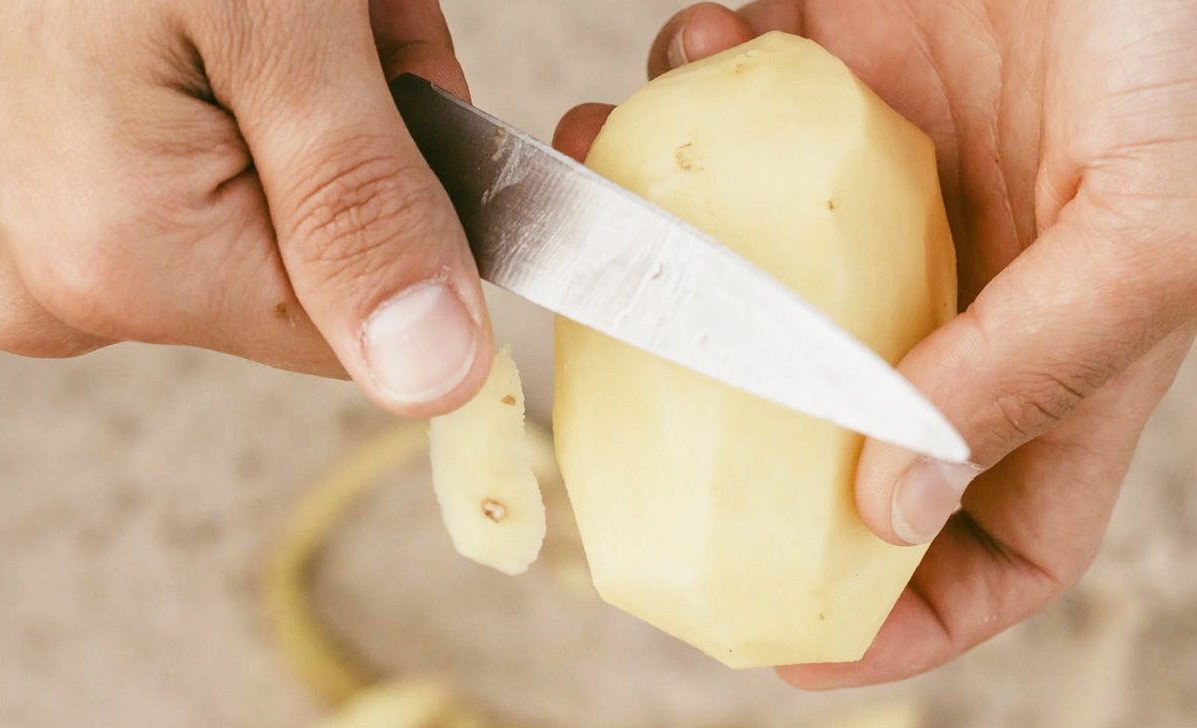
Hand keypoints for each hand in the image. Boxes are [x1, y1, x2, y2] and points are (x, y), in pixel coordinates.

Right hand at [0, 0, 492, 416]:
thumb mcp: (282, 26)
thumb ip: (362, 209)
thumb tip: (437, 377)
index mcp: (126, 260)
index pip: (359, 328)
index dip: (417, 214)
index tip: (396, 88)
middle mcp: (63, 279)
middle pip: (313, 265)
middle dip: (359, 142)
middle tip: (326, 21)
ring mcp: (42, 237)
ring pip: (270, 215)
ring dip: (316, 109)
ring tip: (279, 9)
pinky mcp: (55, 191)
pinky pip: (203, 182)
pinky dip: (257, 100)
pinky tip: (228, 28)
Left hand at [554, 0, 1196, 686]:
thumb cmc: (1165, 32)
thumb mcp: (1144, 218)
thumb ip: (1035, 362)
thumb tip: (894, 504)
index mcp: (1059, 348)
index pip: (1004, 537)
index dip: (915, 613)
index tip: (797, 647)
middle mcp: (959, 289)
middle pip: (835, 435)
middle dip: (735, 463)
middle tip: (630, 472)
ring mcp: (883, 197)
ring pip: (747, 280)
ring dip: (664, 259)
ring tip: (608, 220)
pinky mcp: (833, 92)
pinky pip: (728, 128)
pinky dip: (681, 106)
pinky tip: (685, 54)